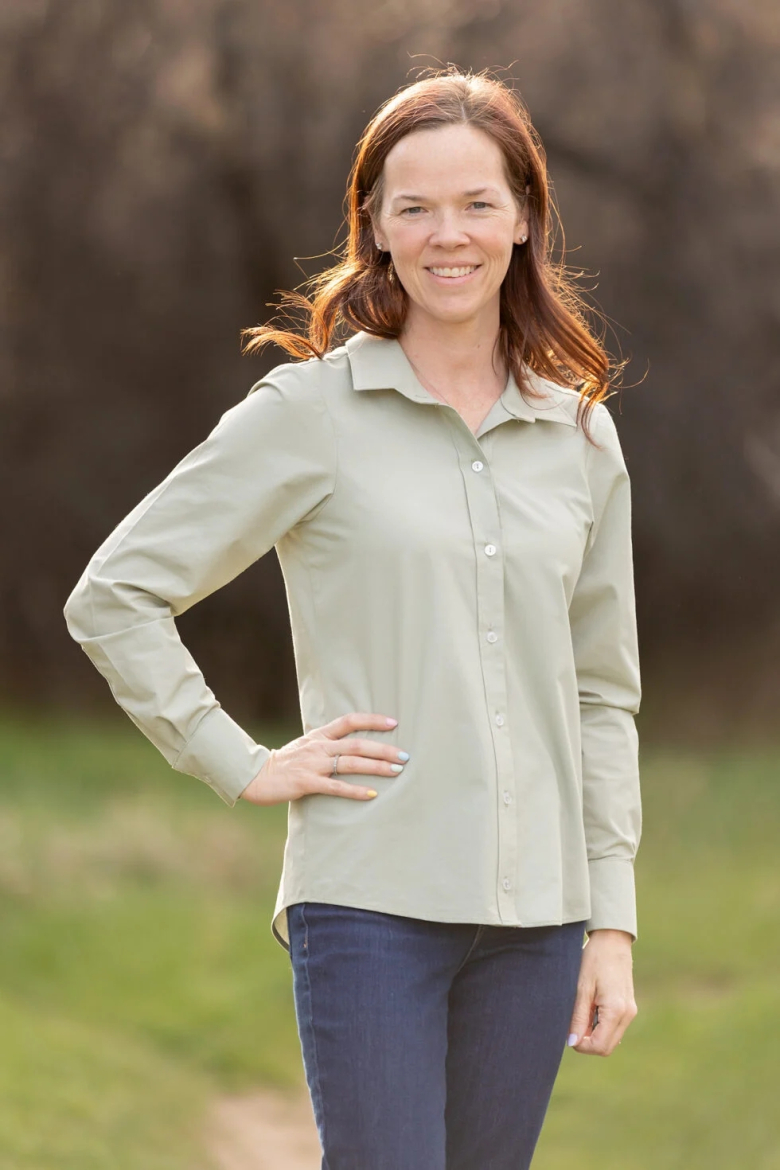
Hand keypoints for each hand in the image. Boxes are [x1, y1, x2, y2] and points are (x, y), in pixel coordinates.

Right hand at [238, 712, 408, 805]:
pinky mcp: (306, 783)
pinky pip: (335, 787)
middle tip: (405, 756)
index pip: (350, 721)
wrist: (256, 776)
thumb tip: (352, 743)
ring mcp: (312, 764)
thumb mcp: (306, 745)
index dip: (373, 720)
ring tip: (396, 771)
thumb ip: (327, 743)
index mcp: (319, 735)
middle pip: (357, 744)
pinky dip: (355, 790)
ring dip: (376, 767)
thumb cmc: (284, 762)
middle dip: (383, 749)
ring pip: (350, 763)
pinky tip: (372, 794)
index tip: (394, 722)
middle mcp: (318, 746)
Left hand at [567, 928, 637, 1055]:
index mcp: (616, 1010)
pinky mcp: (629, 1007)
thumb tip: (572, 1042)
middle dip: (588, 1043)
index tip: (568, 1033)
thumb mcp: (581, 988)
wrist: (612, 940)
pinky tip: (590, 1009)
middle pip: (607, 1047)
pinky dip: (601, 1027)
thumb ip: (578, 1017)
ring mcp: (630, 1011)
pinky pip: (615, 1028)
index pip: (600, 1046)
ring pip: (611, 1039)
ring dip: (594, 1035)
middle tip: (572, 1025)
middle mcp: (628, 1014)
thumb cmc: (594, 959)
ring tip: (581, 1013)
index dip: (582, 1045)